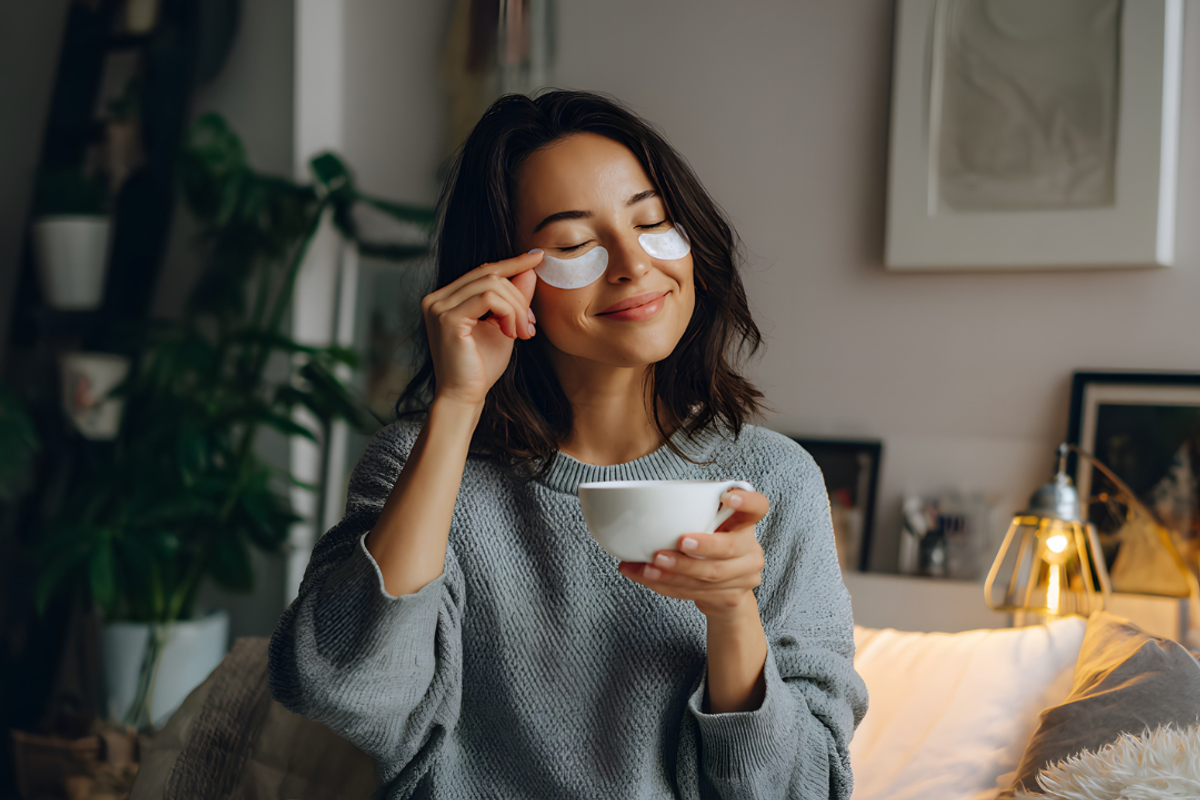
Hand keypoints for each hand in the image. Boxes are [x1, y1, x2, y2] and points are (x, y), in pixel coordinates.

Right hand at [421, 249, 542, 408]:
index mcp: (446, 298)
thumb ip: (513, 298)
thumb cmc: (481, 367)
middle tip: (530, 325)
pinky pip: (488, 298)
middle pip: (489, 274)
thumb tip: (529, 269)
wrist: (464, 397)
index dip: (512, 262)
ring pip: (492, 284)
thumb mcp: (503, 325)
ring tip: (524, 332)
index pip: (483, 271)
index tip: (537, 257)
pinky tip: (512, 333)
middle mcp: (436, 298)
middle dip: (518, 296)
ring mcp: (438, 307)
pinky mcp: (447, 318)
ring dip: (516, 307)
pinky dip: (508, 312)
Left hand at [617, 489, 768, 620]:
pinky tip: (647, 577)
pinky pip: (696, 592)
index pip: (757, 507)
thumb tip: (644, 509)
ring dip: (675, 572)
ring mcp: (744, 576)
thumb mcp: (710, 527)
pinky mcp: (730, 597)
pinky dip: (667, 585)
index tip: (727, 497)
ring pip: (710, 575)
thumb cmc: (710, 547)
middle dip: (702, 547)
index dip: (746, 501)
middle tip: (678, 542)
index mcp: (745, 523)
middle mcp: (750, 549)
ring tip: (649, 567)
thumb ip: (695, 517)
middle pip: (729, 548)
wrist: (725, 592)